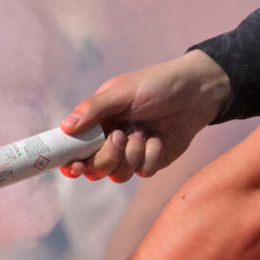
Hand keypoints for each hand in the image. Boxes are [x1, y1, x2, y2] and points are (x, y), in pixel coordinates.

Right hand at [60, 50, 231, 181]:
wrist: (195, 92)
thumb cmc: (155, 84)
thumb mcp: (122, 92)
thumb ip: (93, 109)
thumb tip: (64, 127)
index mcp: (97, 123)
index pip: (74, 149)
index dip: (70, 163)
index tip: (74, 166)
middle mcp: (109, 141)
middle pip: (94, 168)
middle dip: (107, 156)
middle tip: (120, 136)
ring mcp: (130, 153)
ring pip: (118, 175)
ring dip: (132, 154)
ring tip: (144, 132)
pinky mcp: (151, 160)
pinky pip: (143, 171)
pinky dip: (152, 155)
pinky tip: (159, 137)